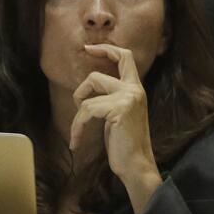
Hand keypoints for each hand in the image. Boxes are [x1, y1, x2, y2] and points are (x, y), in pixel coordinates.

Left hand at [69, 44, 162, 213]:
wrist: (136, 165)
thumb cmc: (125, 144)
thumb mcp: (120, 115)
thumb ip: (112, 98)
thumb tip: (89, 90)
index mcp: (136, 89)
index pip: (125, 57)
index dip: (106, 49)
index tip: (89, 49)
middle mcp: (134, 90)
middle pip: (95, 76)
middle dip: (80, 91)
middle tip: (76, 105)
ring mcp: (127, 98)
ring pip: (87, 98)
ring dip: (77, 118)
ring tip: (78, 133)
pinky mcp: (119, 109)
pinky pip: (86, 111)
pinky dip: (77, 127)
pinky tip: (77, 142)